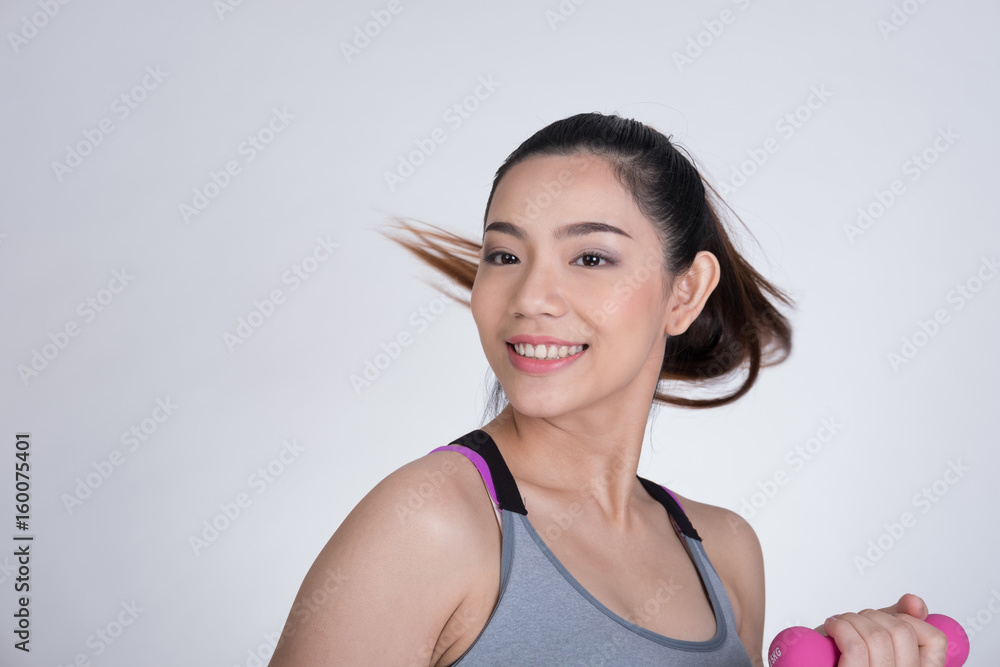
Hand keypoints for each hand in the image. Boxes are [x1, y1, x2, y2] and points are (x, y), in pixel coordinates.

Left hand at [816, 593, 948, 665]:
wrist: (810, 662)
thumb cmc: (840, 655)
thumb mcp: (874, 637)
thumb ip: (898, 621)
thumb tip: (914, 601)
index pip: (936, 640)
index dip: (910, 619)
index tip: (887, 619)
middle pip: (902, 632)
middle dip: (873, 615)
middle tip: (854, 621)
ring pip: (878, 636)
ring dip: (852, 619)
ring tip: (840, 625)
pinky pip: (856, 647)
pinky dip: (840, 628)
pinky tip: (833, 628)